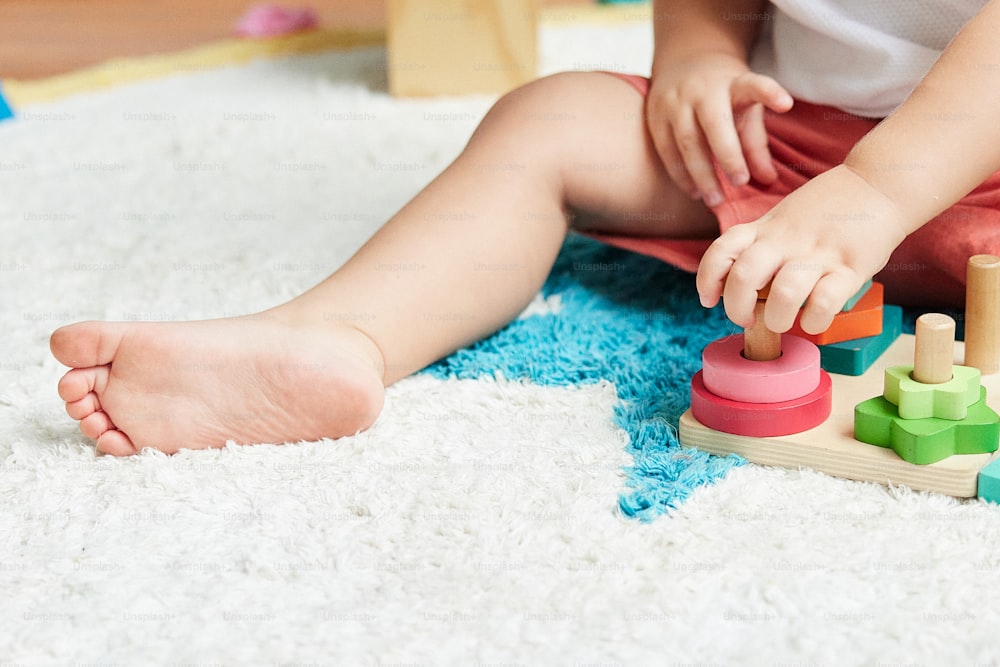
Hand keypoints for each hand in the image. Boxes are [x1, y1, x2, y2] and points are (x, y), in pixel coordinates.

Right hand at [646, 52, 792, 206]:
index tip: (786, 104)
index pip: (752, 85)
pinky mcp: (654, 117)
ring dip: (701, 175)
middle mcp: (702, 90)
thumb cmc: (722, 93)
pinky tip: (694, 192)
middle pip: (714, 124)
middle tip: (740, 183)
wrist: (681, 63)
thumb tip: (767, 180)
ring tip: (715, 200)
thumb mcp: (745, 107)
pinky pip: (666, 151)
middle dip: (728, 156)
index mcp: (733, 83)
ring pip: (686, 142)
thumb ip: (756, 143)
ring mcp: (674, 102)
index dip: (768, 93)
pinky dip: (680, 175)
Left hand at [696, 165, 909, 333]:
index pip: (722, 250)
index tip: (709, 300)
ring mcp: (818, 253)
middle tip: (747, 319)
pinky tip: (813, 321)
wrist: (879, 183)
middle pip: (744, 277)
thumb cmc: (828, 208)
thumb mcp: (783, 217)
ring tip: (781, 322)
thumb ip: (761, 243)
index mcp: (766, 228)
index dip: (708, 279)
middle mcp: (786, 240)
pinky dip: (814, 321)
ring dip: (776, 319)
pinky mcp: (851, 267)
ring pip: (783, 294)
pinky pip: (825, 303)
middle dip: (737, 308)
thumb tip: (738, 286)